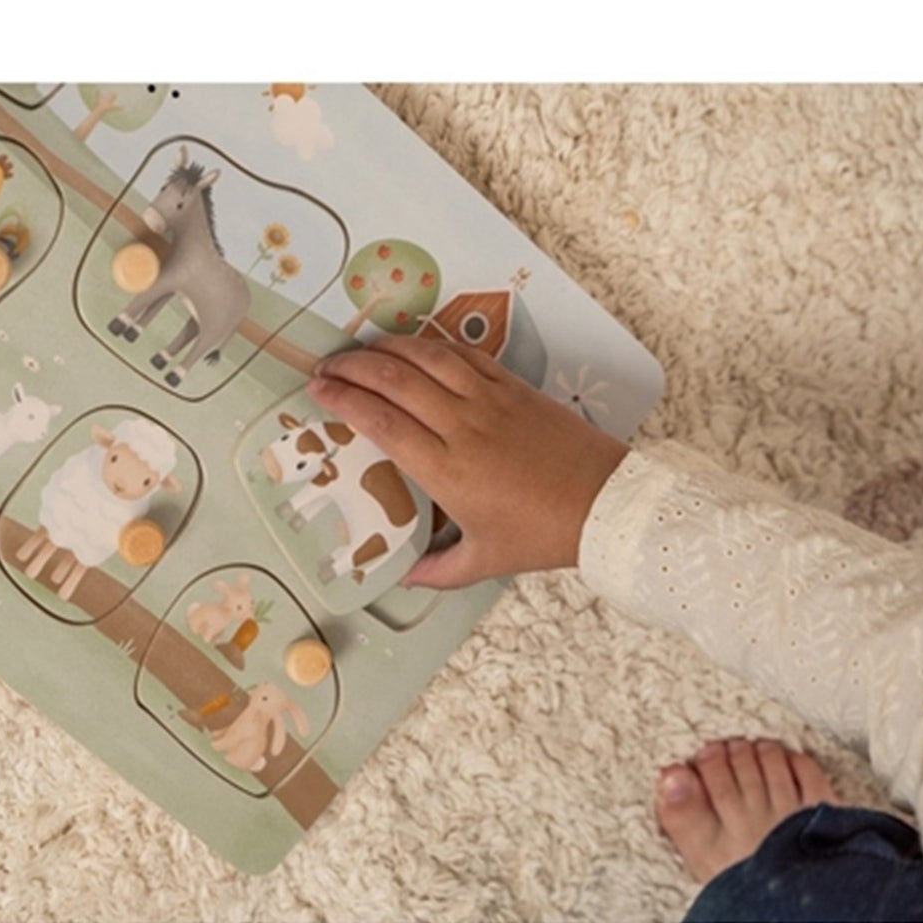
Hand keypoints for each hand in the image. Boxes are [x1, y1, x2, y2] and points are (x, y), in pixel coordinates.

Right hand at [305, 335, 629, 588]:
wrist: (605, 503)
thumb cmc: (542, 534)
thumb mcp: (485, 561)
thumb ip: (438, 570)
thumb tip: (404, 578)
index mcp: (446, 469)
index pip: (381, 421)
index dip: (344, 400)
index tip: (318, 392)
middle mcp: (461, 427)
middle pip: (393, 381)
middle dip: (351, 368)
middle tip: (325, 368)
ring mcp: (489, 401)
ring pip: (426, 358)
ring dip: (385, 348)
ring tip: (357, 350)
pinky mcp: (514, 387)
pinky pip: (463, 355)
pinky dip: (429, 345)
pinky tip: (409, 345)